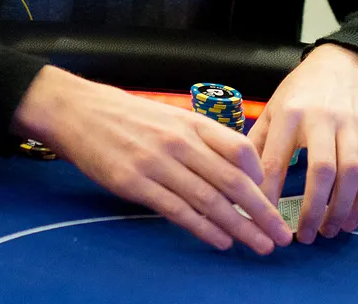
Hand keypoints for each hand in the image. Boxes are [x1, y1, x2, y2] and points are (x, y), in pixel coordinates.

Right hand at [12, 66, 291, 253]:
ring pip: (210, 201)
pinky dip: (204, 229)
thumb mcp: (168, 116)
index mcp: (191, 122)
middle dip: (262, 212)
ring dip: (240, 227)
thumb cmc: (124, 115)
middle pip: (233, 181)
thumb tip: (231, 166)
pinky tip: (222, 241)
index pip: (240, 148)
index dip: (260, 176)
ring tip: (260, 245)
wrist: (77, 111)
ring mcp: (158, 163)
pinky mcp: (135, 184)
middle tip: (280, 234)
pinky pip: (178, 211)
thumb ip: (198, 138)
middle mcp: (180, 142)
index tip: (271, 198)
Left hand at [247, 42, 357, 243]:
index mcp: (290, 113)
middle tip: (305, 236)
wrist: (342, 63)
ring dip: (341, 209)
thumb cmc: (301, 92)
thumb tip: (239, 182)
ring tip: (328, 231)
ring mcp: (352, 124)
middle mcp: (322, 118)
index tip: (264, 220)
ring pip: (352, 174)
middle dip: (314, 209)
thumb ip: (257, 143)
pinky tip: (351, 217)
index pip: (276, 159)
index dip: (269, 194)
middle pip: (322, 170)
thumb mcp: (273, 108)